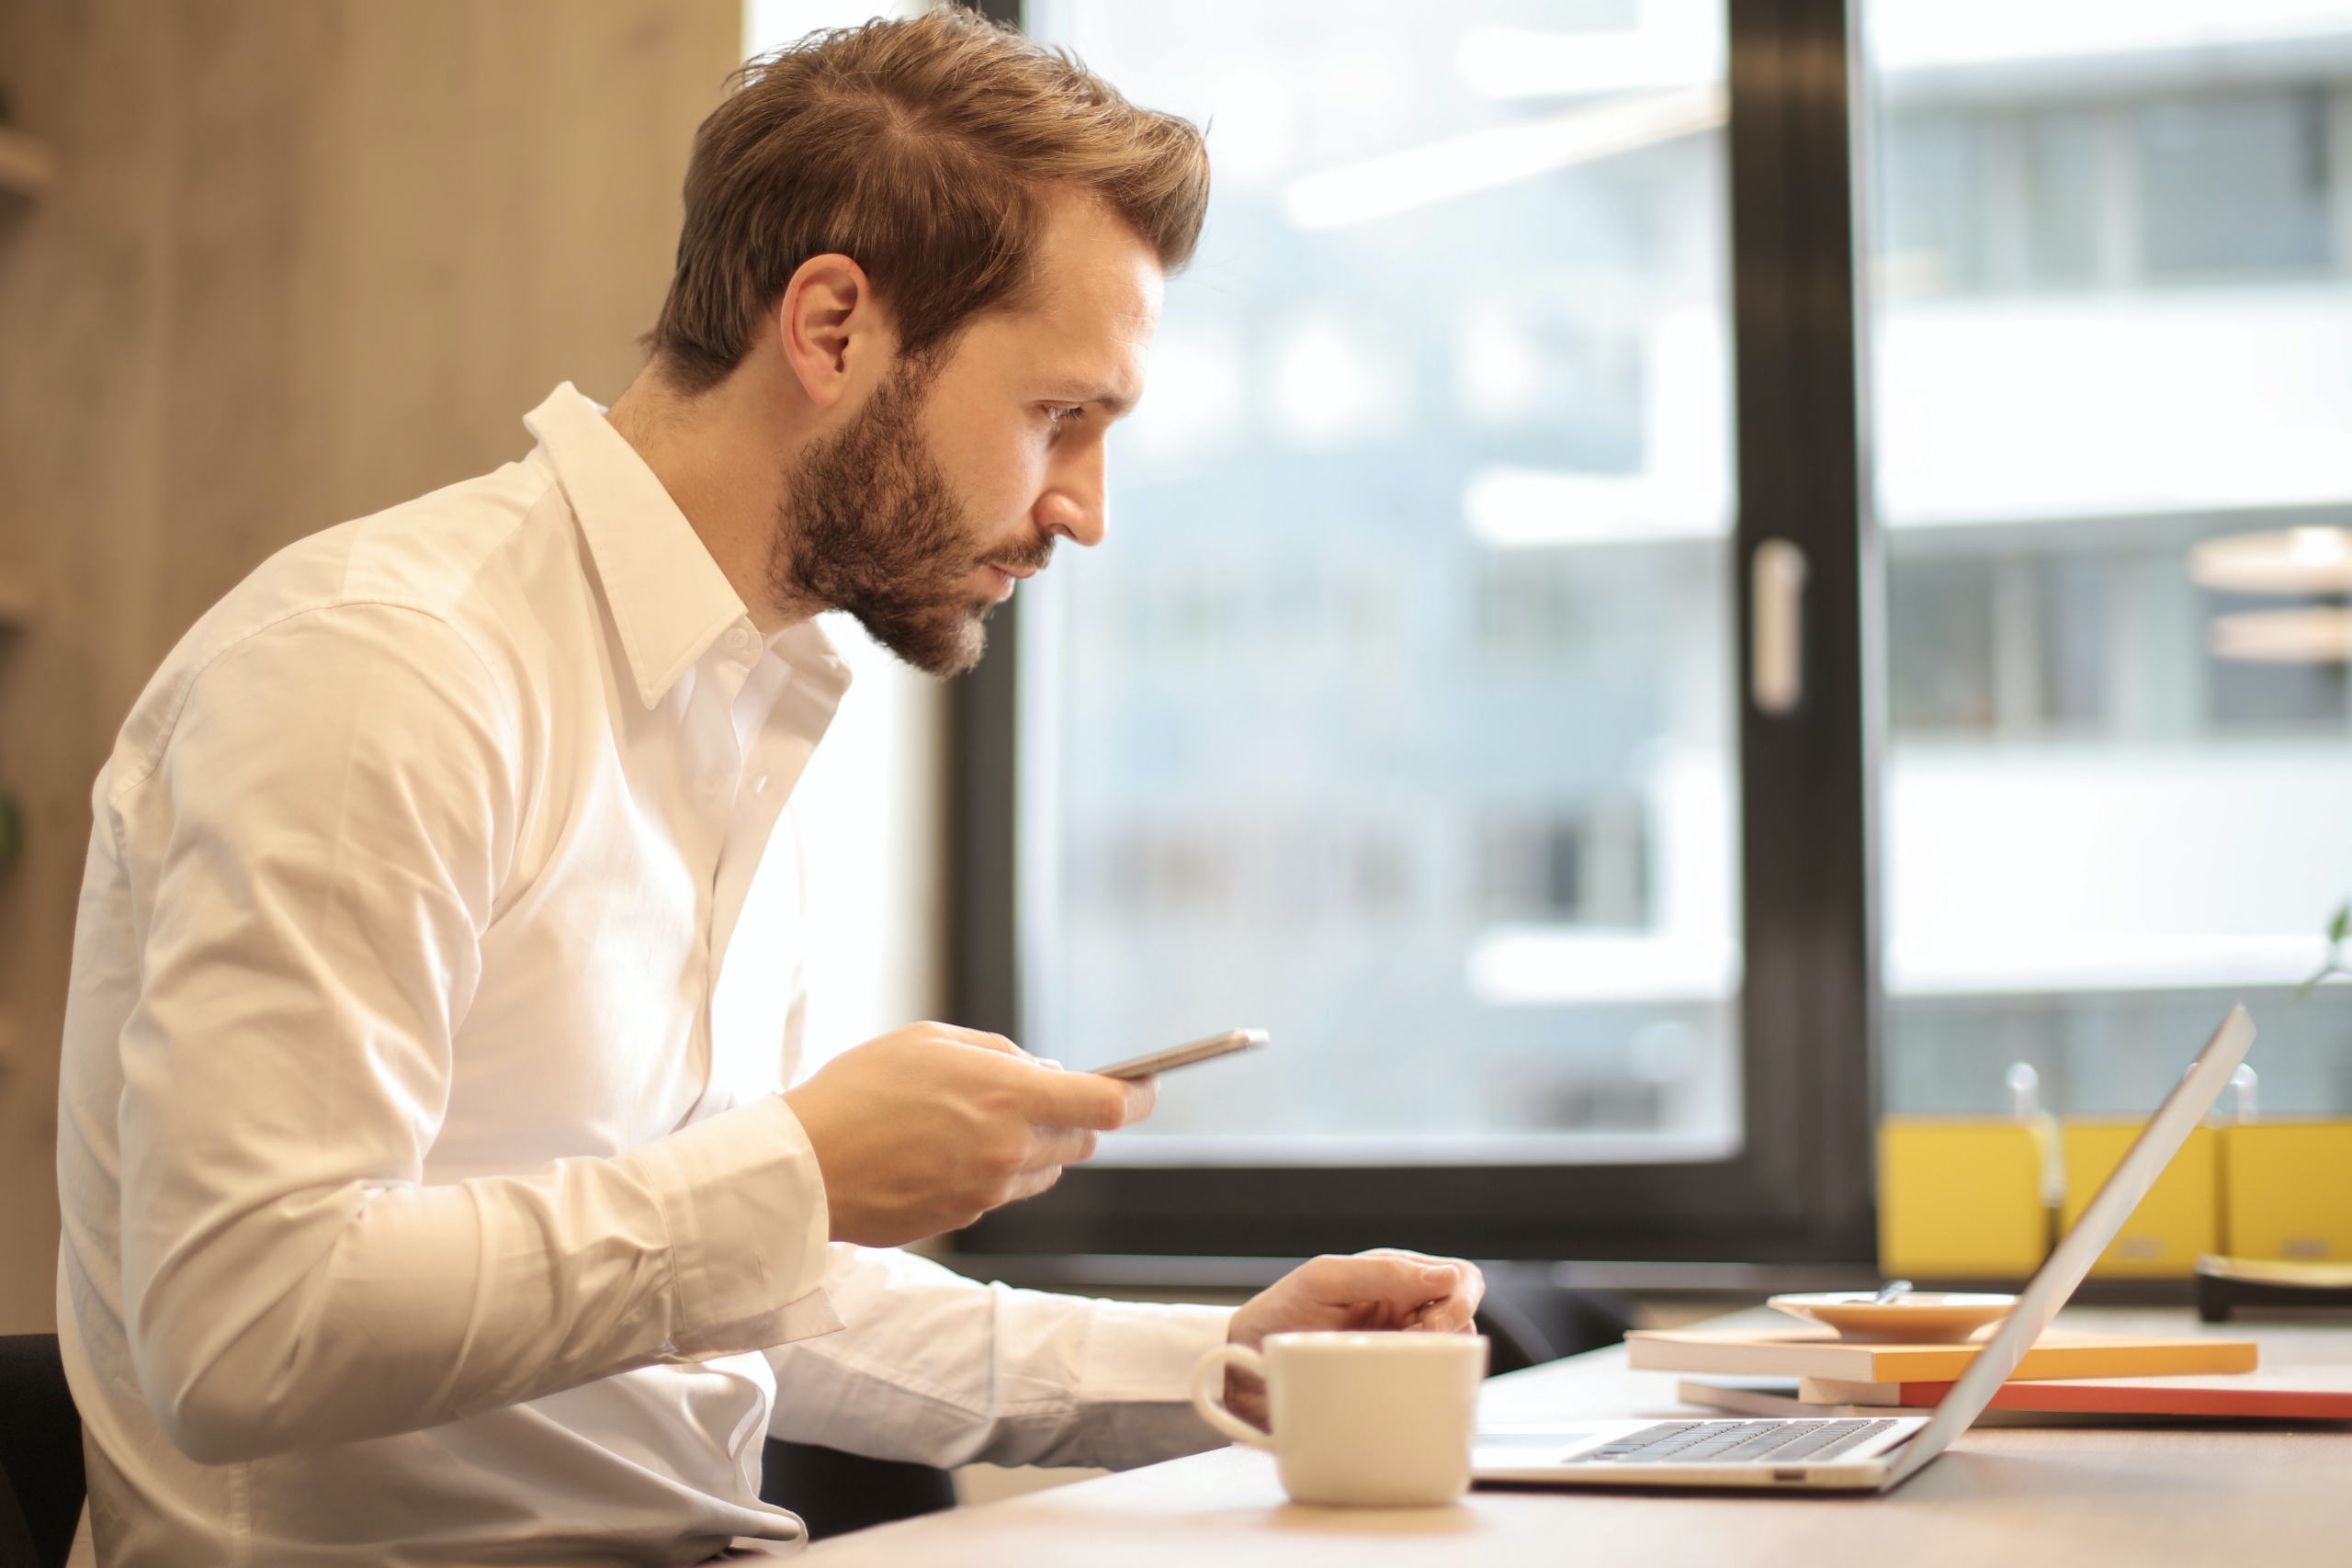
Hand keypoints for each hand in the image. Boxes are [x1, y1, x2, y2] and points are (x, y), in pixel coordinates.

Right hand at [782, 1023, 1155, 1245]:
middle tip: (1033, 1095)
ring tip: (970, 1122)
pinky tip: (940, 1152)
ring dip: (1031, 1147)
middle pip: (1081, 1141)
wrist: (802, 1168)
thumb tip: (1043, 1071)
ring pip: (1043, 1170)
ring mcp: (988, 1193)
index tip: (1147, 1085)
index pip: (1107, 1105)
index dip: (1138, 1095)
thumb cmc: (859, 1091)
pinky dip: (991, 1172)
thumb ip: (999, 1054)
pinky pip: (1001, 1193)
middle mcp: (1010, 1152)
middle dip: (1071, 1117)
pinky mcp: (964, 1220)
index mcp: (1009, 1098)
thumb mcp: (931, 1041)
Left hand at [1220, 1250, 1485, 1430]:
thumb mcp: (1324, 1281)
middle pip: (1464, 1315)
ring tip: (1400, 1361)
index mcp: (1393, 1276)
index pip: (1457, 1276)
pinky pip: (1429, 1385)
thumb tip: (1445, 1278)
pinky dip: (1428, 1387)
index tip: (1433, 1319)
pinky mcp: (1392, 1384)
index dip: (1459, 1296)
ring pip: (1453, 1352)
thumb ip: (1381, 1272)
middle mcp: (1403, 1311)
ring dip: (1440, 1357)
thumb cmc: (1278, 1314)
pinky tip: (1405, 1388)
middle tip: (1421, 1340)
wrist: (1241, 1367)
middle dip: (1455, 1327)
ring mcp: (1399, 1349)